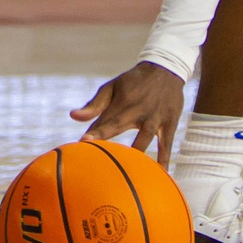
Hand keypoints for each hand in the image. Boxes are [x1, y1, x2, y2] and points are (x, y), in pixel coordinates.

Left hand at [70, 61, 184, 162]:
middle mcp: (137, 110)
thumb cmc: (133, 81)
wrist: (165, 69)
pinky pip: (166, 144)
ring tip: (126, 171)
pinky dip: (164, 158)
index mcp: (121, 102)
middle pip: (119, 127)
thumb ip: (94, 104)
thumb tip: (72, 116)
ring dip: (135, 153)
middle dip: (107, 140)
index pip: (103, 121)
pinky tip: (161, 173)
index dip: (93, 133)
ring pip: (144, 138)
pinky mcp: (169, 123)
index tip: (82, 143)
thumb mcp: (112, 87)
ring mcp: (155, 118)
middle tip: (96, 158)